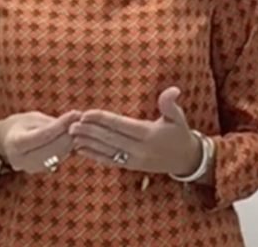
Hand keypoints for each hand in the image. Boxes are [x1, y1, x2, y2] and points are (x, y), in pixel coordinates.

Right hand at [0, 110, 81, 173]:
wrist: (9, 140)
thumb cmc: (22, 124)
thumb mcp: (33, 118)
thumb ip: (52, 122)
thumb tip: (76, 118)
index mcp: (15, 143)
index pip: (43, 135)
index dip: (61, 125)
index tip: (75, 113)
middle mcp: (21, 160)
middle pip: (52, 148)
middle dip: (69, 133)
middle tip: (81, 119)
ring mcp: (31, 168)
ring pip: (58, 155)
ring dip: (71, 140)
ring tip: (79, 125)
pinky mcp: (41, 171)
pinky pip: (58, 158)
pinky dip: (68, 147)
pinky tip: (74, 135)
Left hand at [70, 87, 201, 175]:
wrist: (186, 159)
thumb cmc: (179, 133)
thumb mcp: (178, 117)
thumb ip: (170, 104)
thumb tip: (173, 90)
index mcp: (149, 135)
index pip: (121, 125)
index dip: (103, 119)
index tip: (86, 113)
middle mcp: (140, 149)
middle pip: (110, 139)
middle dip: (90, 131)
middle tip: (71, 124)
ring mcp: (134, 160)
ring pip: (107, 151)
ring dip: (88, 143)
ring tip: (72, 135)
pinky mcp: (131, 167)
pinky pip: (110, 161)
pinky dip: (94, 156)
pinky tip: (81, 149)